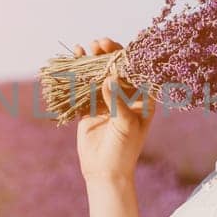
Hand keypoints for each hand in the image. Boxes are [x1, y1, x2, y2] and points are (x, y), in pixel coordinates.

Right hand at [73, 37, 154, 181]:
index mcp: (142, 99)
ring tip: (86, 47)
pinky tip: (74, 59)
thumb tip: (110, 77)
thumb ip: (117, 102)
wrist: (104, 172)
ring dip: (93, 60)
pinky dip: (79, 74)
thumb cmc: (123, 150)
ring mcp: (107, 100)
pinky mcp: (90, 107)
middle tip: (99, 44)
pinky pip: (84, 87)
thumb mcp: (125, 125)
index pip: (137, 72)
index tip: (117, 47)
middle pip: (117, 69)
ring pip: (100, 74)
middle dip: (108, 54)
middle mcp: (126, 96)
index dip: (128, 57)